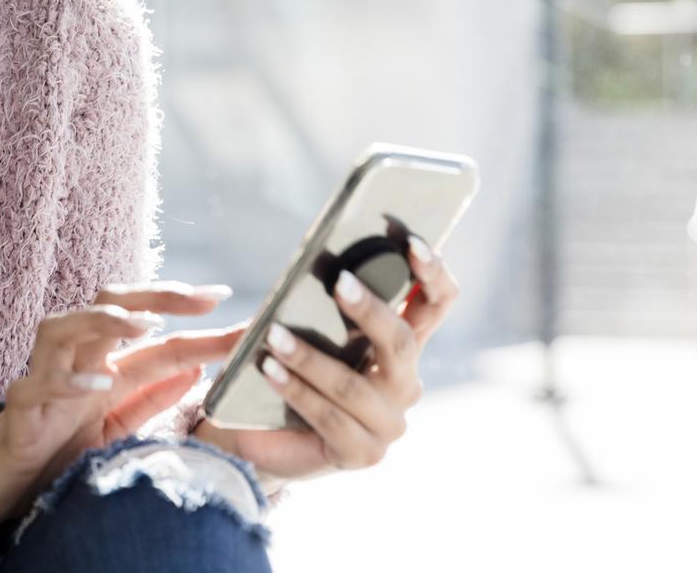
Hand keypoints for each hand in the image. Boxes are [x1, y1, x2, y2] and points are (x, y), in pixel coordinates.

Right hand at [0, 281, 247, 534]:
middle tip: (198, 297)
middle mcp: (72, 360)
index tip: (226, 296)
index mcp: (101, 363)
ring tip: (144, 324)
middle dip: (154, 295)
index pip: (151, 333)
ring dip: (103, 320)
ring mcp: (42, 379)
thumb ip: (150, 398)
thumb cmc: (56, 449)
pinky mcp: (19, 410)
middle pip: (106, 306)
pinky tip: (98, 384)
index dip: (187, 314)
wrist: (1, 485)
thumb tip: (195, 368)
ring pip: (63, 327)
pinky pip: (38, 386)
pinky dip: (67, 381)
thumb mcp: (115, 426)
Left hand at [193, 234, 461, 493]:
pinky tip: (269, 371)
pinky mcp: (362, 453)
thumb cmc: (286, 367)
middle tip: (337, 281)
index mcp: (401, 345)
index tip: (412, 243)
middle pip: (402, 342)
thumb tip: (285, 272)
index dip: (432, 273)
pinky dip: (296, 391)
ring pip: (355, 385)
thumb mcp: (302, 327)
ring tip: (274, 334)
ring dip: (311, 357)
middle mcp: (404, 383)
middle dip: (370, 310)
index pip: (436, 304)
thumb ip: (313, 303)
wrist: (261, 433)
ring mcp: (388, 423)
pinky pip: (329, 418)